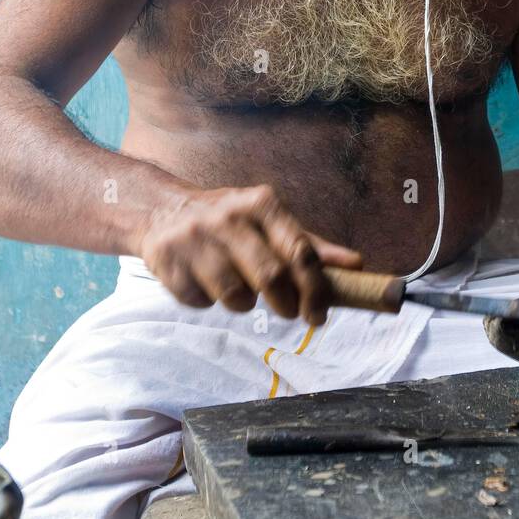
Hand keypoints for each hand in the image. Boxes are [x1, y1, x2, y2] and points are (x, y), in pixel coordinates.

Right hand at [136, 184, 362, 324]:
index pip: (298, 250)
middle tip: (289, 311)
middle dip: (285, 304)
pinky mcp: (168, 263)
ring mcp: (195, 239)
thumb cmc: (230, 222)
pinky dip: (208, 302)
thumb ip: (310, 245)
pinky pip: (201, 302)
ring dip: (243, 303)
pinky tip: (204, 281)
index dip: (315, 288)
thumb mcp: (269, 222)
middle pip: (270, 277)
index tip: (319, 314)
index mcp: (261, 203)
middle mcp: (228, 217)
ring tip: (236, 286)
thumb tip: (355, 265)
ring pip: (235, 296)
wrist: (162, 211)